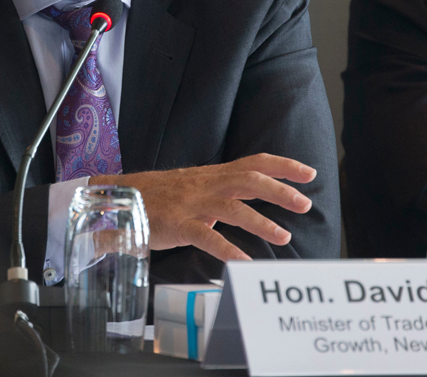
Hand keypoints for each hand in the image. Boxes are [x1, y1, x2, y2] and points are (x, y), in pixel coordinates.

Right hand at [90, 153, 315, 261]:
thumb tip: (245, 207)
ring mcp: (191, 204)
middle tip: (305, 205)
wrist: (117, 196)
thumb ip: (219, 197)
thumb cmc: (159, 197)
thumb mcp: (193, 191)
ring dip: (261, 221)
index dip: (283, 166)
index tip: (310, 173)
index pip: (253, 162)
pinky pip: (206, 237)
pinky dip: (227, 250)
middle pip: (249, 179)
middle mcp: (206, 185)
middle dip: (280, 191)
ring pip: (233, 207)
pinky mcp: (177, 224)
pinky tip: (244, 263)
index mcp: (212, 175)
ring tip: (284, 236)